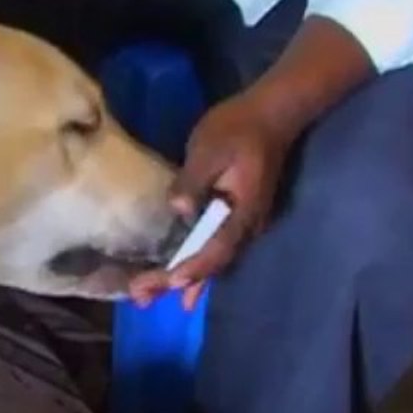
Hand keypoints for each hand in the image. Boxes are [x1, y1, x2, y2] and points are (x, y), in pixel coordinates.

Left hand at [130, 92, 297, 308]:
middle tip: (140, 298)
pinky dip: (196, 270)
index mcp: (242, 211)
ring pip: (213, 262)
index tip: (169, 282)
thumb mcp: (209, 148)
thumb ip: (194, 180)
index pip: (216, 248)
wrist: (272, 114)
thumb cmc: (238, 128)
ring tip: (147, 299)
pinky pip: (215, 252)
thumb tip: (178, 209)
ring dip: (182, 281)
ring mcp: (244, 225)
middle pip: (212, 264)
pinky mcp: (237, 219)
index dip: (193, 267)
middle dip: (175, 283)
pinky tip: (180, 286)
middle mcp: (247, 227)